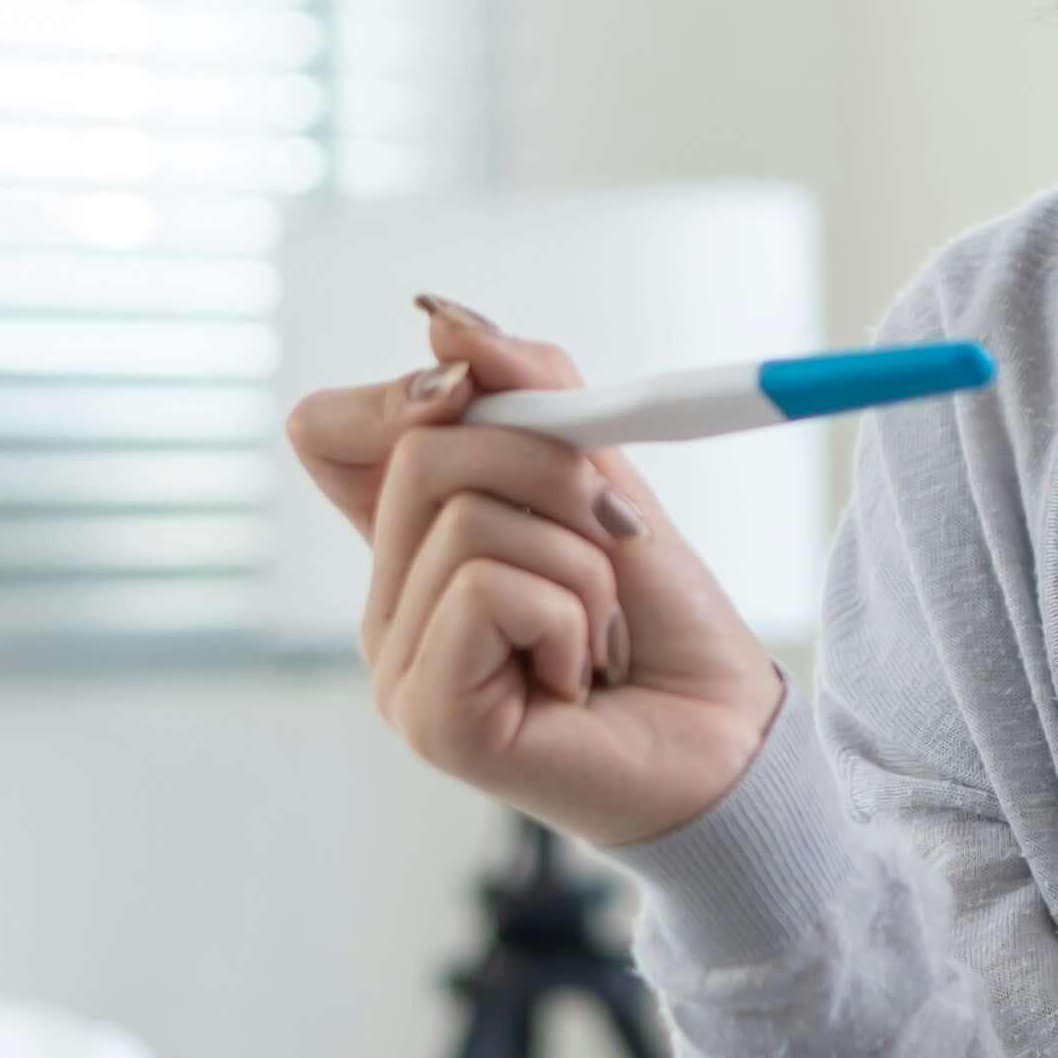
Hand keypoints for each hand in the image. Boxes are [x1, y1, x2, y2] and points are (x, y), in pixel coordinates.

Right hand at [280, 298, 787, 850]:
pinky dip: (569, 614)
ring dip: (580, 561)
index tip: (479, 392)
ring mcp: (401, 669)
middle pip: (418, 453)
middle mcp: (389, 610)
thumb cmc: (666, 624)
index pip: (329, 431)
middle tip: (612, 538)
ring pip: (466, 520)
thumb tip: (440, 321)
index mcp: (412, 551)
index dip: (398, 394)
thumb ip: (531, 397)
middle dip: (548, 465)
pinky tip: (581, 676)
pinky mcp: (430, 717)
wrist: (729, 736)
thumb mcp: (605, 479)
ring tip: (602, 632)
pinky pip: (486, 587)